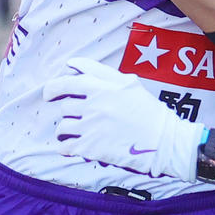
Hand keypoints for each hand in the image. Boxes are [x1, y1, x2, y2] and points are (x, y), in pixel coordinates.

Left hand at [41, 59, 205, 178]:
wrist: (164, 141)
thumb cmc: (148, 110)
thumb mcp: (128, 83)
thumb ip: (100, 72)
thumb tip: (73, 65)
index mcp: (100, 88)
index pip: (64, 84)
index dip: (52, 89)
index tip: (50, 95)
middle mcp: (93, 106)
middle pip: (64, 107)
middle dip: (68, 112)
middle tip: (77, 117)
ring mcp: (91, 128)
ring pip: (63, 127)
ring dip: (65, 130)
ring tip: (74, 133)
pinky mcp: (92, 149)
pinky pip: (66, 147)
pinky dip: (65, 148)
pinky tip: (71, 148)